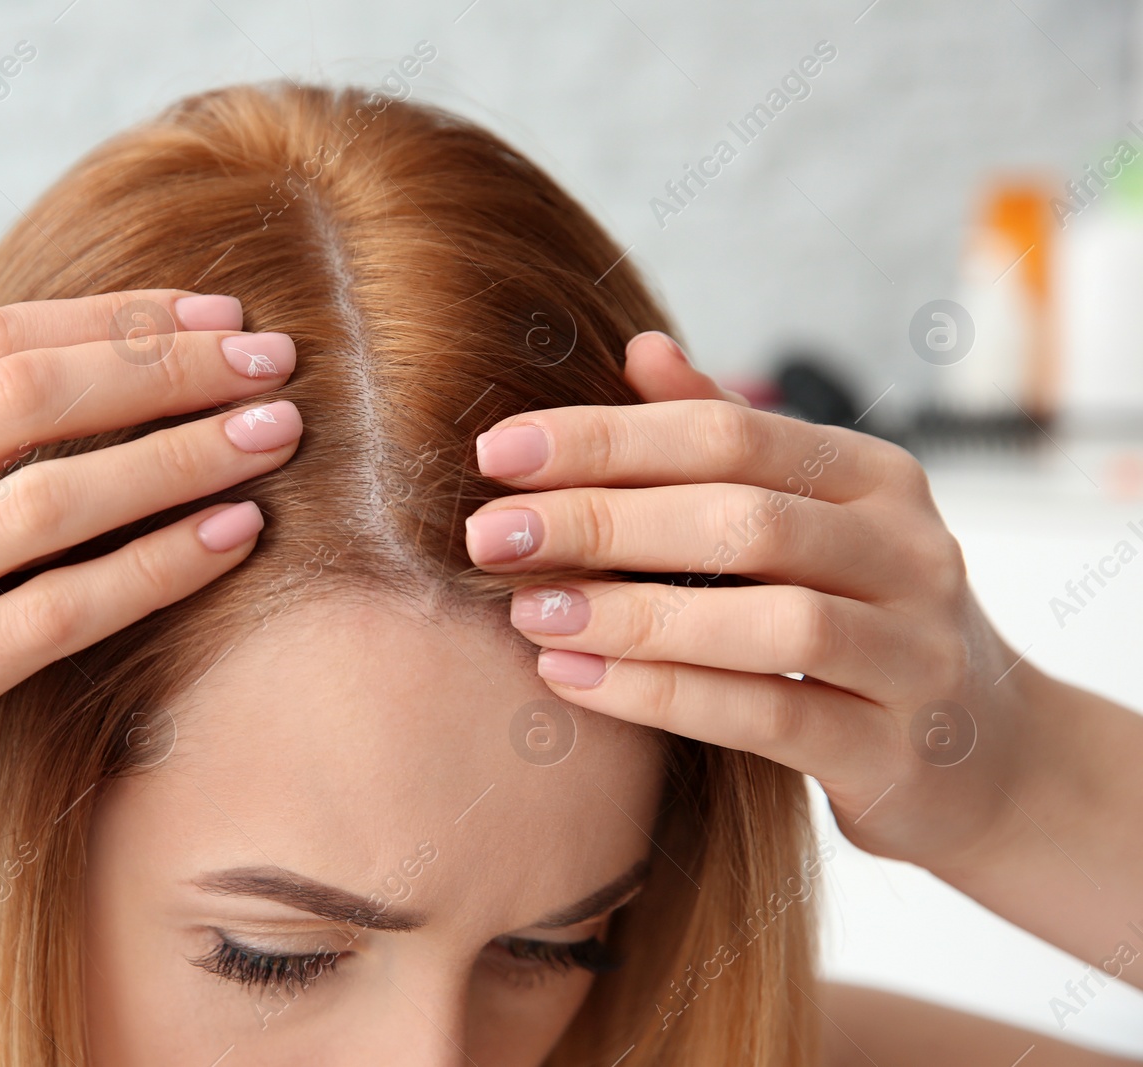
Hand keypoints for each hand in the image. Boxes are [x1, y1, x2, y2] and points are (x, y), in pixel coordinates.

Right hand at [0, 289, 302, 914]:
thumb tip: (78, 384)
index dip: (117, 318)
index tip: (219, 315)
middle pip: (28, 395)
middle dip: (168, 366)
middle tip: (276, 359)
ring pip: (51, 499)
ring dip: (183, 456)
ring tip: (278, 434)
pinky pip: (53, 615)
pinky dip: (156, 567)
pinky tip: (233, 538)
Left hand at [464, 330, 1034, 873]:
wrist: (986, 759)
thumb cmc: (863, 618)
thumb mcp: (814, 520)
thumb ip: (729, 441)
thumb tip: (641, 348)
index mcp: (876, 478)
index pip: (728, 434)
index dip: (606, 437)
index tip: (496, 452)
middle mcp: (909, 552)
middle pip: (742, 518)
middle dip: (601, 521)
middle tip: (490, 535)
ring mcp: (914, 654)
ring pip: (766, 621)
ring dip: (630, 615)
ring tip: (527, 611)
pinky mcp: (895, 752)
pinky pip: (770, 715)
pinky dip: (662, 695)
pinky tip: (572, 677)